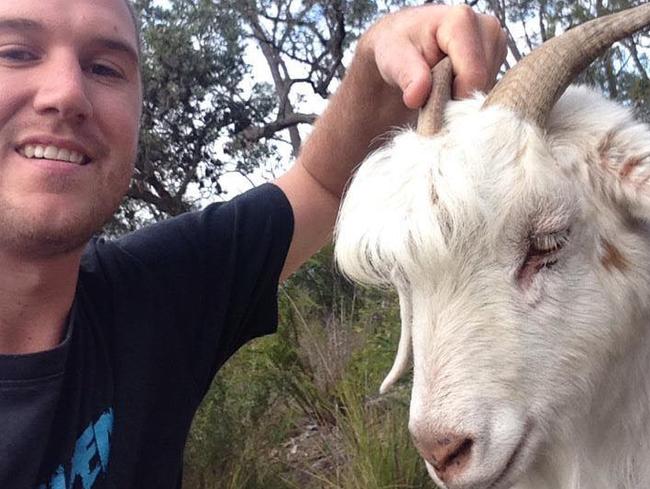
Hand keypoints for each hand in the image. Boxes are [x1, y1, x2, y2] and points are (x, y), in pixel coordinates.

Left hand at [359, 4, 507, 108]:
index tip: (430, 103)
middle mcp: (487, 26)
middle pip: (483, 82)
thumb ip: (407, 75)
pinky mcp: (498, 56)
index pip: (473, 75)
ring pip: (488, 87)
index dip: (453, 98)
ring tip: (441, 86)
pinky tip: (452, 85)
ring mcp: (496, 41)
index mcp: (461, 20)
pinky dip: (470, 94)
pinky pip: (489, 87)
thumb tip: (416, 96)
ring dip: (464, 96)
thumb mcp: (392, 59)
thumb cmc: (396, 48)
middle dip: (458, 96)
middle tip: (433, 93)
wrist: (403, 46)